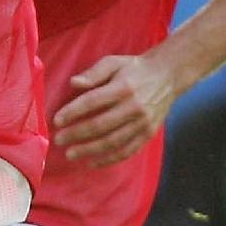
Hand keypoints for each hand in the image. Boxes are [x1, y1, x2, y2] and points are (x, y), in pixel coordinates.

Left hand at [52, 52, 176, 164]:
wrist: (168, 76)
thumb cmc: (134, 69)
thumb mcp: (114, 62)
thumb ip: (94, 73)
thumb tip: (74, 83)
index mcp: (123, 88)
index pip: (93, 101)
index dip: (73, 112)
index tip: (56, 120)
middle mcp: (134, 107)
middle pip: (100, 124)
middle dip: (76, 134)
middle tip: (58, 140)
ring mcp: (143, 122)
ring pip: (113, 141)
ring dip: (89, 150)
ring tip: (70, 154)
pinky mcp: (148, 133)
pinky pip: (128, 150)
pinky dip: (109, 159)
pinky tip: (92, 163)